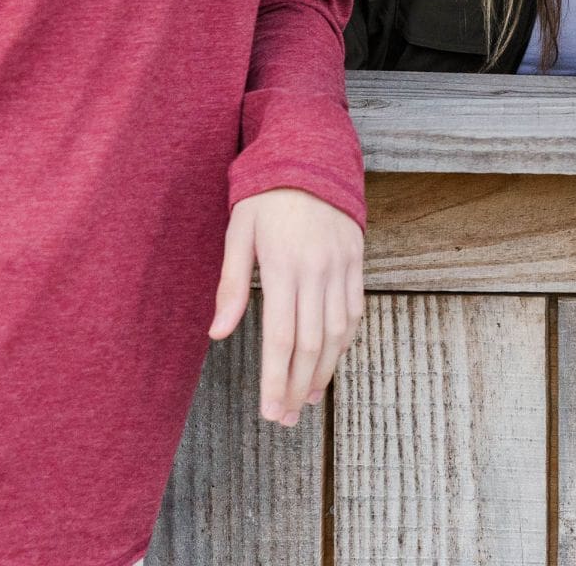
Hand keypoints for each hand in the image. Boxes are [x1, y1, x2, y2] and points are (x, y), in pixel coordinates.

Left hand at [210, 187, 365, 427]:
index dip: (276, 380)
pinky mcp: (356, 260)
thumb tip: (219, 333)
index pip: (281, 338)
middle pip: (311, 344)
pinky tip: (330, 362)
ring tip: (308, 400)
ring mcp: (341, 266)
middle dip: (299, 387)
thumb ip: (231, 284)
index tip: (271, 412)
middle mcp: (317, 270)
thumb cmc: (266, 195)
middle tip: (287, 419)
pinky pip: (353, 311)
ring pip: (337, 333)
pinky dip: (343, 342)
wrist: (312, 155)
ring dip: (323, 371)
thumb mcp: (238, 232)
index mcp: (284, 266)